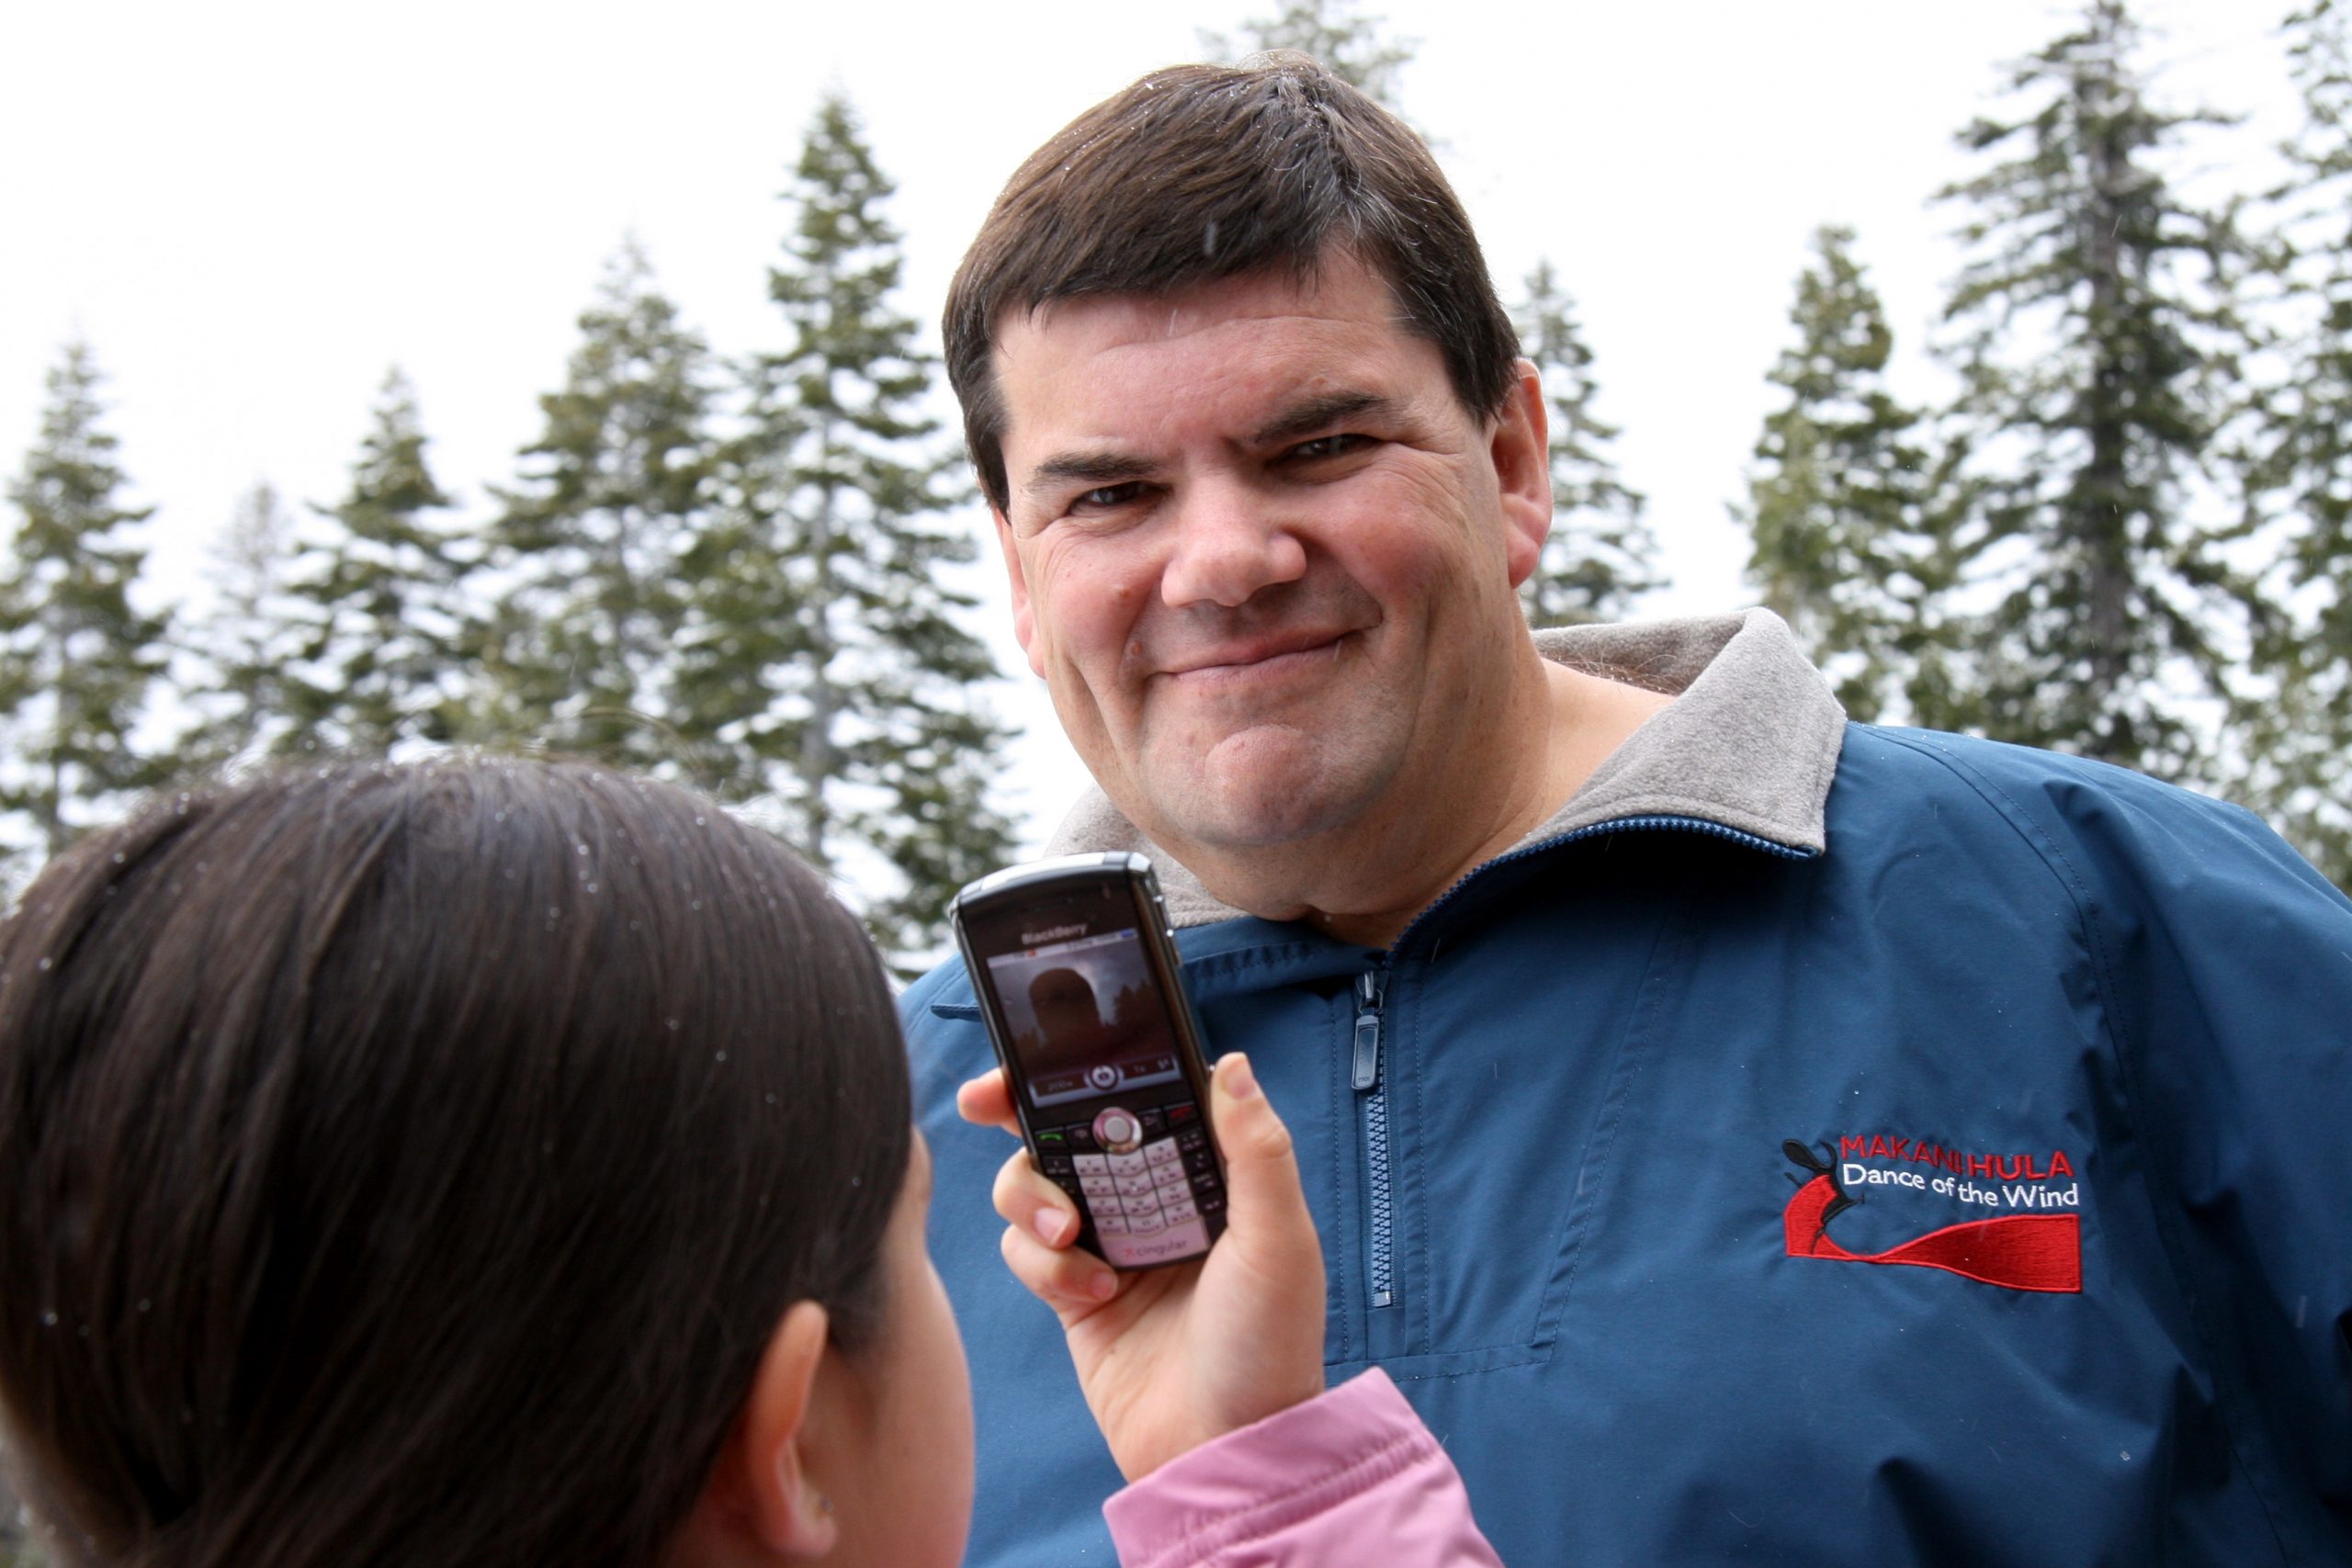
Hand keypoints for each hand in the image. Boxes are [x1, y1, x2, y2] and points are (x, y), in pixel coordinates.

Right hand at [956, 1054, 1326, 1480]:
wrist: (1223, 1448)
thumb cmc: (1270, 1345)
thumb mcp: (1278, 1241)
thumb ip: (1257, 1151)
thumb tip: (1232, 1064)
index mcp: (1201, 1169)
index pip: (1138, 1093)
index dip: (1089, 1063)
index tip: (1044, 1044)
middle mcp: (1150, 1195)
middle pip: (1066, 1123)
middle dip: (1019, 1105)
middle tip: (987, 1099)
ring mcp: (1106, 1241)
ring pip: (1033, 1181)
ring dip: (1033, 1196)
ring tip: (1070, 1235)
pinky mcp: (1071, 1291)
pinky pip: (1026, 1250)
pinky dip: (1044, 1264)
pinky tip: (1093, 1293)